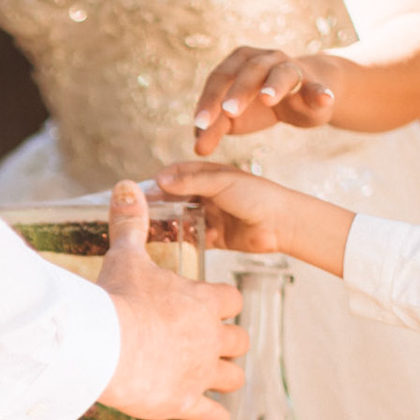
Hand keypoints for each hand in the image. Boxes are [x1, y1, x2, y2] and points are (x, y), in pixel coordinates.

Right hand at [96, 181, 247, 419]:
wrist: (103, 345)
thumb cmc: (117, 299)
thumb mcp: (126, 256)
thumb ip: (131, 224)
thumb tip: (127, 187)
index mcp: (201, 302)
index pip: (232, 300)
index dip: (224, 304)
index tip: (212, 307)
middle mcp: (209, 338)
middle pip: (239, 340)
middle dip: (229, 342)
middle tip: (210, 344)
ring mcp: (200, 372)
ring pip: (234, 377)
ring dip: (225, 377)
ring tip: (209, 378)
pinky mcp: (185, 401)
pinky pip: (214, 416)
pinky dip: (214, 418)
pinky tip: (207, 416)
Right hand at [157, 163, 355, 278]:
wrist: (282, 224)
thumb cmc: (256, 196)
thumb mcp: (221, 183)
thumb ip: (191, 183)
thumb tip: (159, 180)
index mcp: (208, 175)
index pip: (175, 174)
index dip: (156, 182)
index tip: (138, 192)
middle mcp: (206, 194)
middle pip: (174, 198)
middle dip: (157, 206)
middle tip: (138, 216)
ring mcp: (210, 216)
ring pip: (180, 219)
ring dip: (168, 225)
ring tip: (149, 232)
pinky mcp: (214, 237)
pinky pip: (192, 239)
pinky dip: (183, 241)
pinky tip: (172, 245)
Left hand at [192, 47, 336, 154]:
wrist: (304, 95)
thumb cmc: (259, 104)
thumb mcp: (235, 117)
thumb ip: (214, 129)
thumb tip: (197, 148)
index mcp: (239, 63)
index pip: (220, 78)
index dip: (209, 99)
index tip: (200, 124)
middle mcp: (265, 59)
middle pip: (249, 70)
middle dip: (238, 90)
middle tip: (229, 112)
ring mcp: (291, 69)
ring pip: (282, 73)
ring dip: (274, 85)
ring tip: (267, 99)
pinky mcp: (315, 85)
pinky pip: (317, 88)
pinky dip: (320, 93)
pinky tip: (325, 99)